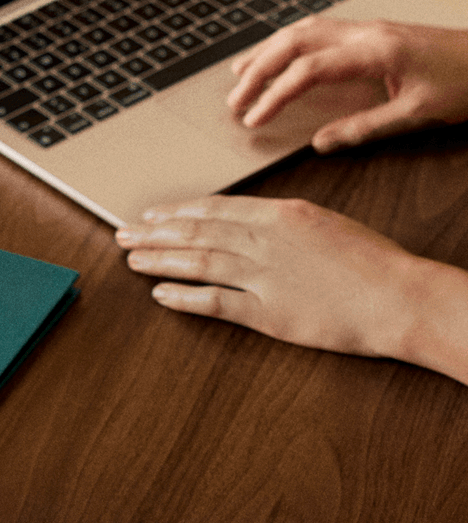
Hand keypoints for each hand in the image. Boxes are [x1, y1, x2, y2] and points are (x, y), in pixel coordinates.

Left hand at [116, 195, 432, 359]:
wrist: (398, 296)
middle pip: (197, 232)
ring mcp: (264, 275)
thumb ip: (283, 224)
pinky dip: (184, 296)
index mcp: (281, 214)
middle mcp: (266, 240)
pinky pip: (215, 302)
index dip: (177, 212)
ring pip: (198, 261)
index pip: (215, 209)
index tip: (151, 215)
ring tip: (132, 260)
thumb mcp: (325, 225)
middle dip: (155, 233)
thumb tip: (249, 225)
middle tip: (124, 234)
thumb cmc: (370, 263)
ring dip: (160, 260)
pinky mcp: (268, 312)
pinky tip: (160, 294)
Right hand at [227, 17, 467, 152]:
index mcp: (374, 51)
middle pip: (295, 42)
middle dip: (258, 70)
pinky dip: (289, 42)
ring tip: (240, 73)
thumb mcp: (416, 115)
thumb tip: (320, 143)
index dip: (274, 95)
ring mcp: (368, 28)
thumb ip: (363, 128)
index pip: (307, 69)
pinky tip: (279, 54)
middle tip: (234, 101)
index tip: (254, 120)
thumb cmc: (466, 82)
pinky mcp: (373, 32)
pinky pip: (319, 30)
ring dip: (267, 51)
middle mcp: (366, 32)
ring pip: (303, 29)